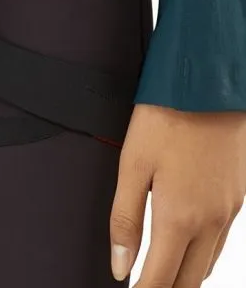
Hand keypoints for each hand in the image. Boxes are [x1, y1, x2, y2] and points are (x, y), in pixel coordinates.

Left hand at [110, 104, 245, 286]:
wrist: (206, 86)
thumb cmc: (166, 119)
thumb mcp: (132, 165)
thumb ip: (124, 218)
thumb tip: (119, 264)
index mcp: (179, 218)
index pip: (161, 279)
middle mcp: (210, 223)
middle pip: (188, 281)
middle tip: (143, 287)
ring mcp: (228, 212)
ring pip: (206, 264)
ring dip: (184, 277)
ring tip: (160, 276)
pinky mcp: (237, 199)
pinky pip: (220, 241)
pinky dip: (201, 256)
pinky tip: (185, 247)